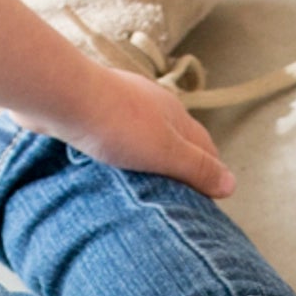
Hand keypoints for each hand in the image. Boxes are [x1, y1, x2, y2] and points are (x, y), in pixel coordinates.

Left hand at [52, 62, 236, 198]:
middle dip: (180, 165)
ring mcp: (122, 104)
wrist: (64, 96)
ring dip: (148, 159)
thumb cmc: (117, 124)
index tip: (207, 199)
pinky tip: (111, 167)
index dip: (209, 172)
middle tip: (178, 198)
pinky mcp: (93, 111)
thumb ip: (196, 168)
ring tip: (145, 187)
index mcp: (175, 114)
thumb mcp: (165, 152)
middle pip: (175, 139)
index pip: (204, 147)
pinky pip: (115, 136)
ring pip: (144, 137)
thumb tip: (231, 184)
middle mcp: (152, 105)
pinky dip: (121, 153)